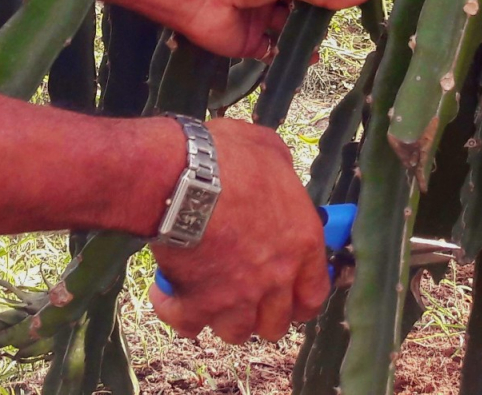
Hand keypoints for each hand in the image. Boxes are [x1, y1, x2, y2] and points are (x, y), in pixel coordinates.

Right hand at [148, 118, 329, 342]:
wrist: (183, 176)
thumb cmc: (228, 156)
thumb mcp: (268, 148)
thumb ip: (279, 169)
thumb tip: (275, 168)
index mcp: (301, 243)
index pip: (314, 294)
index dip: (300, 300)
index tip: (289, 297)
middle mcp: (275, 278)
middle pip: (275, 324)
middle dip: (261, 314)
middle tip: (244, 295)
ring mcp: (238, 297)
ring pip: (236, 332)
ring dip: (222, 317)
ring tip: (207, 296)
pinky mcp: (199, 303)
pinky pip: (188, 326)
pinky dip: (177, 313)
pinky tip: (168, 294)